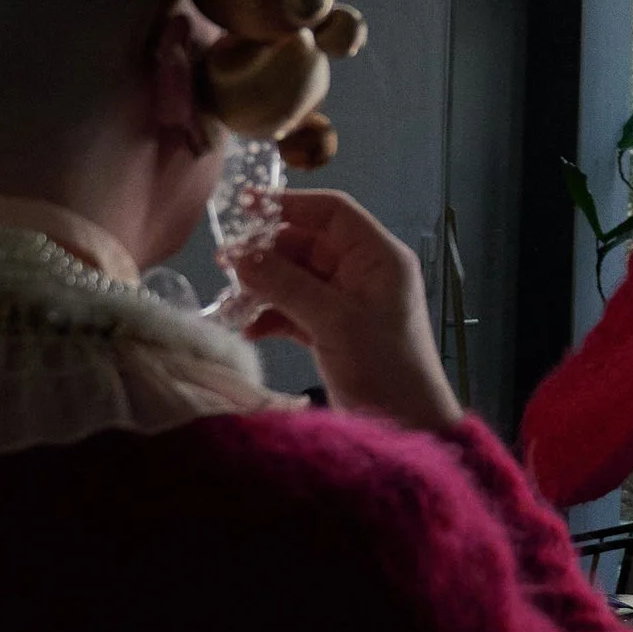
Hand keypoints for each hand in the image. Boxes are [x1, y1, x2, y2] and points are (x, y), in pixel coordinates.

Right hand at [234, 189, 463, 435]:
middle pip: (307, 243)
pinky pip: (294, 310)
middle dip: (267, 253)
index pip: (332, 213)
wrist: (408, 427)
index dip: (290, 205)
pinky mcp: (333, 331)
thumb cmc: (384, 367)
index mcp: (378, 257)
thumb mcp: (334, 321)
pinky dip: (271, 316)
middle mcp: (364, 272)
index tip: (244, 206)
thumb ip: (286, 284)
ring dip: (263, 287)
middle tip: (224, 263)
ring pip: (296, 278)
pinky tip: (248, 328)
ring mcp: (347, 302)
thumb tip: (240, 256)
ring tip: (230, 299)